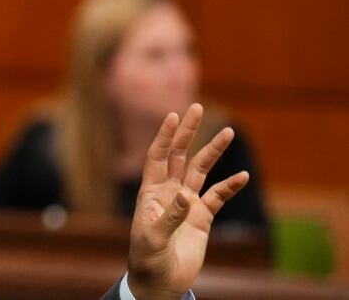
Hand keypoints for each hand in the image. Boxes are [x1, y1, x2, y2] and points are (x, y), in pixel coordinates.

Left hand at [127, 103, 248, 299]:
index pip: (157, 157)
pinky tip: (242, 176)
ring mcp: (187, 202)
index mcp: (151, 192)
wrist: (160, 281)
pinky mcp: (202, 217)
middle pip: (179, 155)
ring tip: (228, 132)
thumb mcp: (153, 239)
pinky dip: (230, 185)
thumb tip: (184, 195)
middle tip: (197, 106)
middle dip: (188, 132)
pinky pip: (219, 196)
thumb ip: (168, 217)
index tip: (173, 116)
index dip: (165, 137)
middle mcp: (169, 192)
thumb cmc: (147, 259)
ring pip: (201, 170)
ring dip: (213, 151)